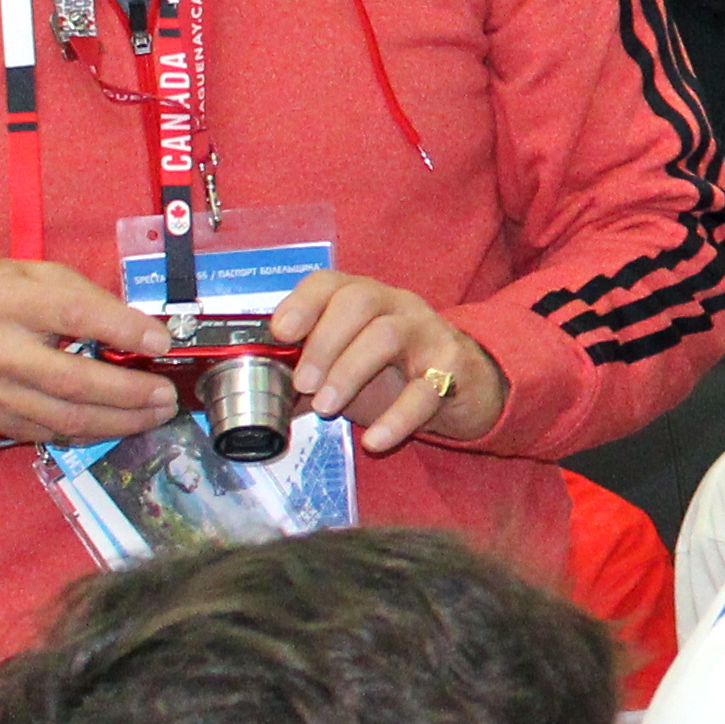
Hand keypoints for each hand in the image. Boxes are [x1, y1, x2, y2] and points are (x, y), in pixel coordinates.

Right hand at [0, 257, 181, 441]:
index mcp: (11, 302)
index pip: (75, 316)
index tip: (162, 342)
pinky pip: (55, 433)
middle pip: (73, 380)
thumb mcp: (43, 275)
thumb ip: (91, 298)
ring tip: (158, 413)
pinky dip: (96, 432)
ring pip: (67, 417)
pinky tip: (124, 423)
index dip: (124, 330)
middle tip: (167, 394)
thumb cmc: (4, 296)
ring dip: (122, 421)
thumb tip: (145, 331)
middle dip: (130, 392)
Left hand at [264, 269, 503, 454]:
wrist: (465, 386)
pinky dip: (398, 416)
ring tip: (327, 408)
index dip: (302, 303)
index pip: (330, 283)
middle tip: (302, 383)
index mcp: (364, 299)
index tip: (280, 333)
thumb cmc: (394, 372)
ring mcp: (427, 333)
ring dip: (349, 371)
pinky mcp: (453, 369)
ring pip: (387, 335)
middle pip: (358, 301)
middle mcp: (396, 306)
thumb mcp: (346, 367)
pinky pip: (426, 389)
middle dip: (323, 341)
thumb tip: (259, 398)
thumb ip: (307, 376)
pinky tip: (376, 440)